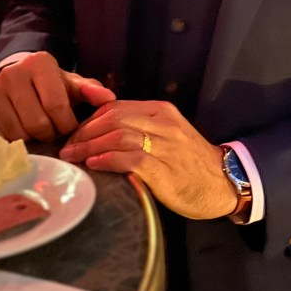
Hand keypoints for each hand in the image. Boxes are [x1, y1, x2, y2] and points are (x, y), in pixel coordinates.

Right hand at [0, 52, 115, 142]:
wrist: (15, 77)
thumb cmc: (48, 85)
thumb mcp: (70, 84)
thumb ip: (90, 90)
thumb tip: (109, 98)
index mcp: (39, 63)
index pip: (57, 107)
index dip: (67, 125)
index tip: (69, 127)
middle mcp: (12, 73)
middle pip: (37, 123)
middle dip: (49, 133)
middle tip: (51, 130)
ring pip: (17, 133)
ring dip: (31, 139)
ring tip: (35, 129)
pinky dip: (10, 141)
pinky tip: (16, 130)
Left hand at [59, 100, 236, 219]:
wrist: (223, 183)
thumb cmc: (190, 162)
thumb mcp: (166, 135)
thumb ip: (139, 129)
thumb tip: (99, 135)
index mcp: (161, 111)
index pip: (115, 107)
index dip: (89, 120)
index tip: (73, 135)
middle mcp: (163, 123)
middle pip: (112, 119)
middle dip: (83, 133)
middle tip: (67, 148)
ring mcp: (166, 146)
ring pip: (118, 136)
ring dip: (89, 146)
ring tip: (73, 158)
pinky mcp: (165, 170)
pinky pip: (130, 159)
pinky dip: (107, 160)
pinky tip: (94, 165)